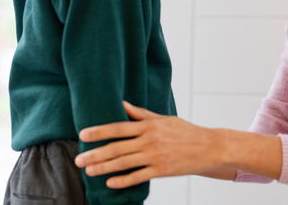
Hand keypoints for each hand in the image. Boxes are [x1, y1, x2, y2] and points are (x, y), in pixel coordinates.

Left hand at [75, 101, 226, 187]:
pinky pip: (138, 176)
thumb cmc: (186, 132)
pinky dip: (123, 180)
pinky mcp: (162, 170)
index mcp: (150, 126)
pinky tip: (110, 183)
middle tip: (78, 159)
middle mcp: (150, 140)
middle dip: (95, 153)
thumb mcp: (164, 119)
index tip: (83, 135)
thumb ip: (141, 114)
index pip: (119, 127)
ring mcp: (156, 156)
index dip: (99, 132)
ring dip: (103, 167)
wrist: (210, 147)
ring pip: (123, 163)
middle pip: (117, 147)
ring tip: (88, 171)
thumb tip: (122, 104)